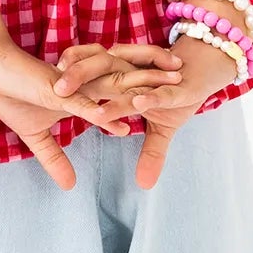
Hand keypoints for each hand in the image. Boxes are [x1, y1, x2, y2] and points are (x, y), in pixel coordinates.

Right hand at [0, 41, 182, 189]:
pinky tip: (121, 124)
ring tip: (170, 90)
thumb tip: (69, 187)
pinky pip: (83, 104)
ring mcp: (72, 88)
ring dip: (141, 89)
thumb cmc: (12, 94)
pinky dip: (101, 114)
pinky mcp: (55, 92)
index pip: (120, 86)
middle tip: (187, 78)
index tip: (174, 88)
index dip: (146, 85)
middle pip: (127, 80)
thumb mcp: (36, 133)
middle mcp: (83, 85)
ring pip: (113, 88)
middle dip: (157, 78)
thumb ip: (55, 158)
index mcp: (84, 90)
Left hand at [54, 37, 241, 190]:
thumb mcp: (162, 128)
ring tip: (94, 109)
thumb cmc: (179, 95)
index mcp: (121, 76)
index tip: (43, 86)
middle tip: (56, 89)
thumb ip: (150, 152)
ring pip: (126, 79)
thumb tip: (144, 184)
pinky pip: (158, 91)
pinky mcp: (173, 86)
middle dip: (78, 76)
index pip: (89, 71)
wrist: (208, 71)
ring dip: (111, 92)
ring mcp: (153, 78)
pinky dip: (148, 97)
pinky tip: (138, 104)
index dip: (69, 76)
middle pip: (99, 69)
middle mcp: (132, 72)